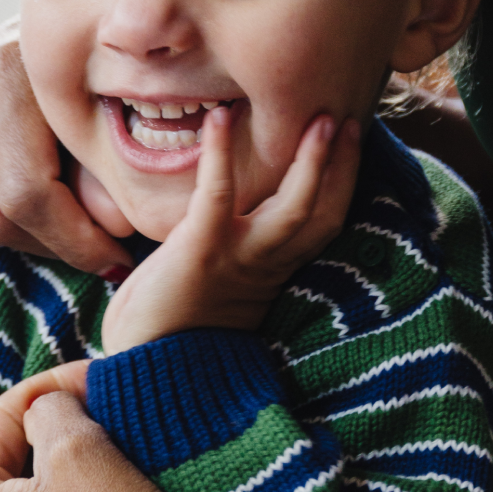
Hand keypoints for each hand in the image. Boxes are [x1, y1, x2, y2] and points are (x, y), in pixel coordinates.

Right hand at [0, 18, 132, 275]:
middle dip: (51, 244)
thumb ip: (106, 175)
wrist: (66, 22)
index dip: (75, 240)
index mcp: (13, 67)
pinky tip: (28, 202)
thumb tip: (112, 230)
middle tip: (95, 249)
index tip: (115, 260)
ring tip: (64, 224)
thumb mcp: (116, 118)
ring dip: (21, 238)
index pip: (28, 189)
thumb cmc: (104, 74)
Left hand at [101, 106, 361, 353]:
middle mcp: (264, 267)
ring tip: (317, 118)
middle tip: (346, 117)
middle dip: (341, 166)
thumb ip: (230, 248)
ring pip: (293, 208)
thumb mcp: (212, 284)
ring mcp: (237, 260)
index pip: (323, 225)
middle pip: (322, 213)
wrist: (141, 374)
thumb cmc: (165, 327)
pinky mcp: (200, 251)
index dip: (343, 182)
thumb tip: (229, 211)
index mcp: (271, 274)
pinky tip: (220, 118)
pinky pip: (218, 196)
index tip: (351, 140)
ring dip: (310, 161)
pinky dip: (220, 155)